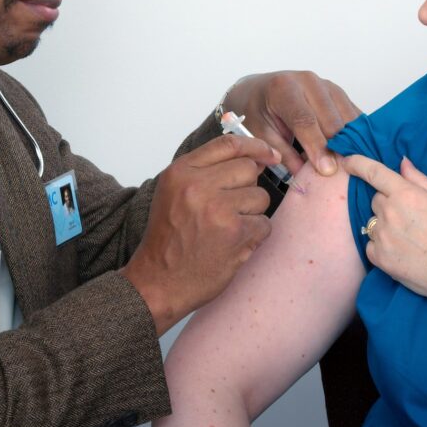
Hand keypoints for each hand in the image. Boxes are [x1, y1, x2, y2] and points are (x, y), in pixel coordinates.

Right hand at [121, 134, 278, 334]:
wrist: (158, 281)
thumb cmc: (169, 238)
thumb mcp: (174, 192)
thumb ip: (206, 170)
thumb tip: (253, 158)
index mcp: (181, 172)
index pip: (228, 144)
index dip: (254, 146)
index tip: (268, 154)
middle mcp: (199, 186)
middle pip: (248, 169)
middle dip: (248, 187)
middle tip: (233, 207)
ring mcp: (218, 209)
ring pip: (261, 196)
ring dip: (251, 213)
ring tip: (228, 228)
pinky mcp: (236, 233)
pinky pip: (264, 223)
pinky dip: (254, 235)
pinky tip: (233, 243)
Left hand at [222, 71, 359, 177]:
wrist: (260, 89)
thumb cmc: (258, 111)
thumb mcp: (261, 133)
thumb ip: (283, 153)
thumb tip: (304, 176)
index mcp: (283, 89)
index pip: (305, 120)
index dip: (317, 146)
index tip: (327, 170)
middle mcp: (307, 81)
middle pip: (330, 117)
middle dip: (337, 147)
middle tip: (342, 172)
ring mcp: (325, 84)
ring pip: (346, 115)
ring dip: (351, 140)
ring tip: (352, 165)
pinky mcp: (337, 91)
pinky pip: (352, 112)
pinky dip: (356, 132)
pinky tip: (356, 150)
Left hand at [342, 154, 426, 306]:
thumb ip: (419, 179)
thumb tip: (402, 162)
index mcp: (405, 194)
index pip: (374, 172)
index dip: (357, 163)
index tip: (347, 161)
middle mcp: (389, 213)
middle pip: (376, 200)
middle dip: (388, 204)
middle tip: (411, 218)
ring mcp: (382, 236)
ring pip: (373, 223)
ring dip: (384, 226)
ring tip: (409, 238)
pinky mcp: (380, 259)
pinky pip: (371, 245)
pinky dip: (381, 246)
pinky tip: (402, 252)